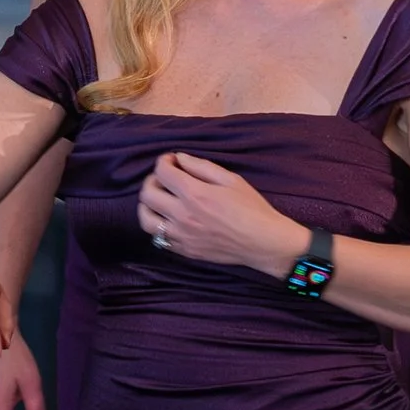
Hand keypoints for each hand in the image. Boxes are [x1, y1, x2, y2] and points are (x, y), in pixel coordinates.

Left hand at [136, 153, 303, 275]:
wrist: (263, 242)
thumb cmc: (251, 208)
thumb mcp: (230, 179)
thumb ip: (201, 167)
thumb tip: (180, 158)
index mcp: (194, 194)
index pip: (162, 172)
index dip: (163, 161)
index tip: (172, 160)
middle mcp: (182, 216)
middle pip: (147, 194)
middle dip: (153, 180)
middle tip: (165, 178)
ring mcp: (181, 236)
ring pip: (146, 220)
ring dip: (148, 205)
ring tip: (160, 200)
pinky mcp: (184, 251)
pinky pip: (158, 238)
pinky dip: (159, 225)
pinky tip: (170, 219)